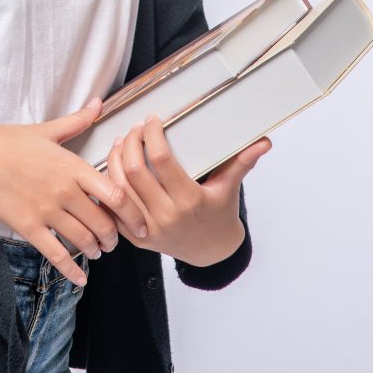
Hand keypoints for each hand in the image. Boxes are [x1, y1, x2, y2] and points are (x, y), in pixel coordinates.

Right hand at [0, 98, 127, 285]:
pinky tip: (80, 279)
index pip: (115, 193)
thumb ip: (77, 121)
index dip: (132, 213)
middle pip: (102, 222)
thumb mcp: (46, 129)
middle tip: (115, 242)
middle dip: (114, 237)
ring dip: (95, 250)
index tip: (138, 223)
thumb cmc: (8, 140)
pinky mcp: (27, 226)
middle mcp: (64, 190)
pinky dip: (70, 270)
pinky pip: (55, 253)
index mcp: (72, 166)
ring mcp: (46, 210)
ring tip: (97, 252)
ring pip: (83, 240)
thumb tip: (98, 103)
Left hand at [101, 114, 270, 266]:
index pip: (161, 161)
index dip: (151, 135)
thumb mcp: (230, 188)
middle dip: (130, 143)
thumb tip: (264, 142)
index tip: (151, 120)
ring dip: (114, 160)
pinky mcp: (136, 238)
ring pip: (119, 188)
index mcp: (189, 201)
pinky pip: (113, 210)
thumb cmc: (219, 214)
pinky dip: (109, 187)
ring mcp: (148, 229)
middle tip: (134, 129)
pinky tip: (112, 168)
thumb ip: (242, 162)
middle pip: (135, 171)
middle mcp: (166, 216)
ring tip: (121, 142)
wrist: (210, 252)